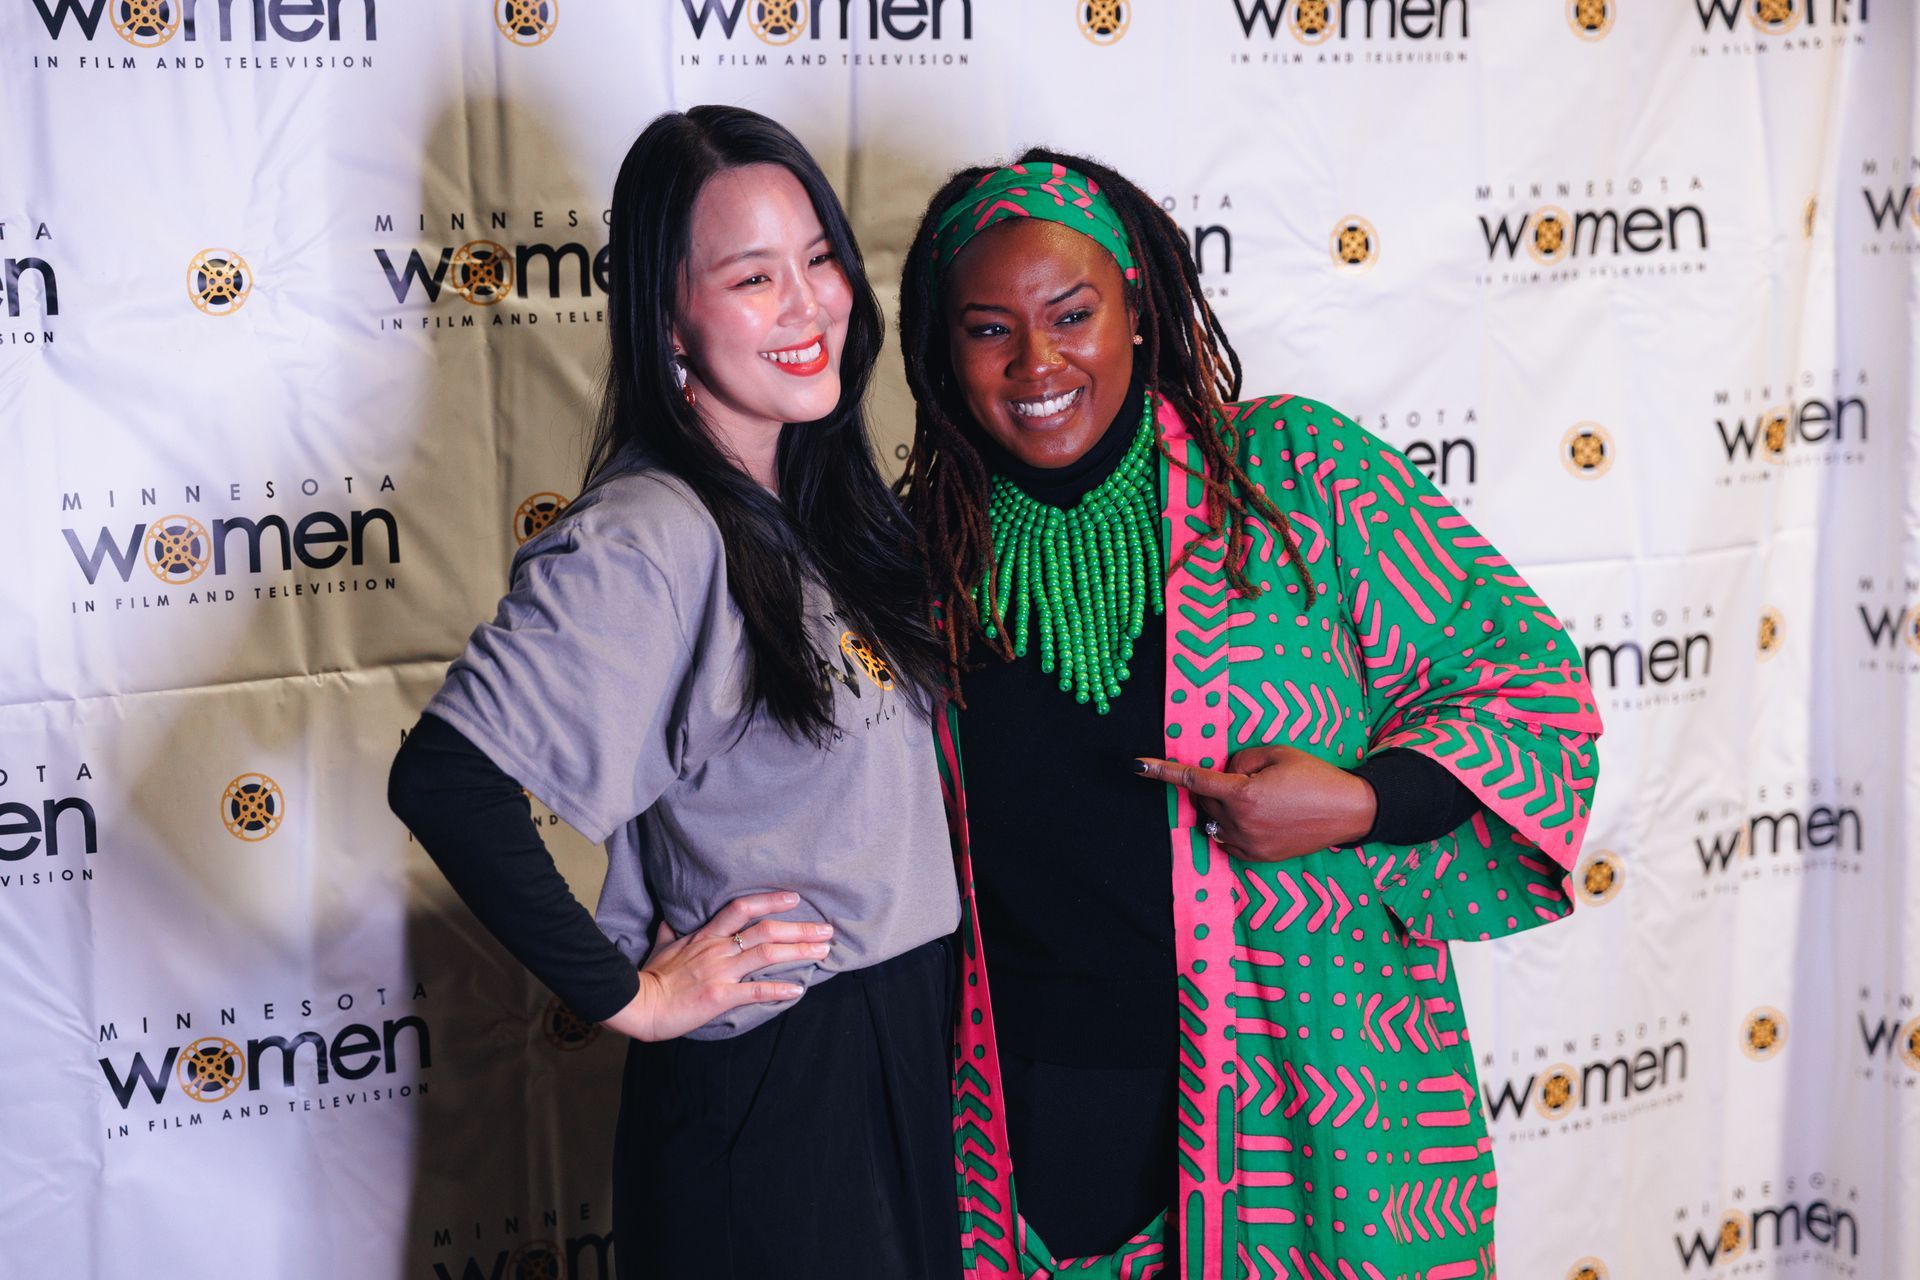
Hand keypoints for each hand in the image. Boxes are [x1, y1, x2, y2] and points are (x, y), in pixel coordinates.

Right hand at [600, 891, 831, 1041]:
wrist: (637, 1003)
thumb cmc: (649, 976)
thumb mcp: (661, 946)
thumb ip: (671, 931)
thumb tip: (670, 918)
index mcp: (706, 936)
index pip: (742, 908)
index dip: (770, 900)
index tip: (794, 898)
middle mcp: (717, 949)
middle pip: (765, 930)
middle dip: (799, 928)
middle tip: (826, 929)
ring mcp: (720, 972)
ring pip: (766, 955)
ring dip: (798, 952)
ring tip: (823, 951)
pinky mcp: (719, 996)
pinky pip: (755, 991)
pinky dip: (779, 990)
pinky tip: (799, 989)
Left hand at [1133, 745, 1376, 861]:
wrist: (1349, 810)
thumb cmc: (1314, 775)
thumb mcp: (1275, 753)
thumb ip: (1239, 760)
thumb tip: (1221, 773)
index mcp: (1242, 794)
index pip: (1192, 779)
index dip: (1161, 771)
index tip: (1135, 765)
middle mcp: (1239, 824)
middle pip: (1205, 799)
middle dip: (1217, 785)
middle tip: (1250, 778)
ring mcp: (1248, 845)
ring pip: (1214, 821)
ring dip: (1224, 807)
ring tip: (1261, 799)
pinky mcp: (1257, 859)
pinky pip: (1226, 841)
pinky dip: (1232, 827)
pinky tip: (1260, 817)